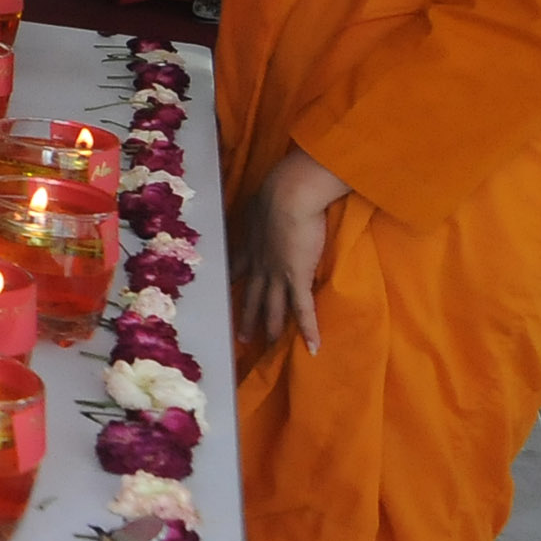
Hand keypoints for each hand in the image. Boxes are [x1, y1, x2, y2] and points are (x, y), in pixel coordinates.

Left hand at [235, 148, 346, 352]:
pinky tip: (313, 348)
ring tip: (270, 346)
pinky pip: (303, 310)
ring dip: (272, 328)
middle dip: (246, 317)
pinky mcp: (297, 277)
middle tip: (242, 336)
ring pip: (273, 308)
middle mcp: (259, 265)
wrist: (288, 195)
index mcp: (249, 246)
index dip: (233, 283)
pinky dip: (309, 329)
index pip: (237, 269)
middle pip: (251, 296)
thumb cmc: (278, 192)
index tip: (227, 293)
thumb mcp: (259, 202)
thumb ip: (259, 209)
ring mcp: (276, 274)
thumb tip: (260, 203)